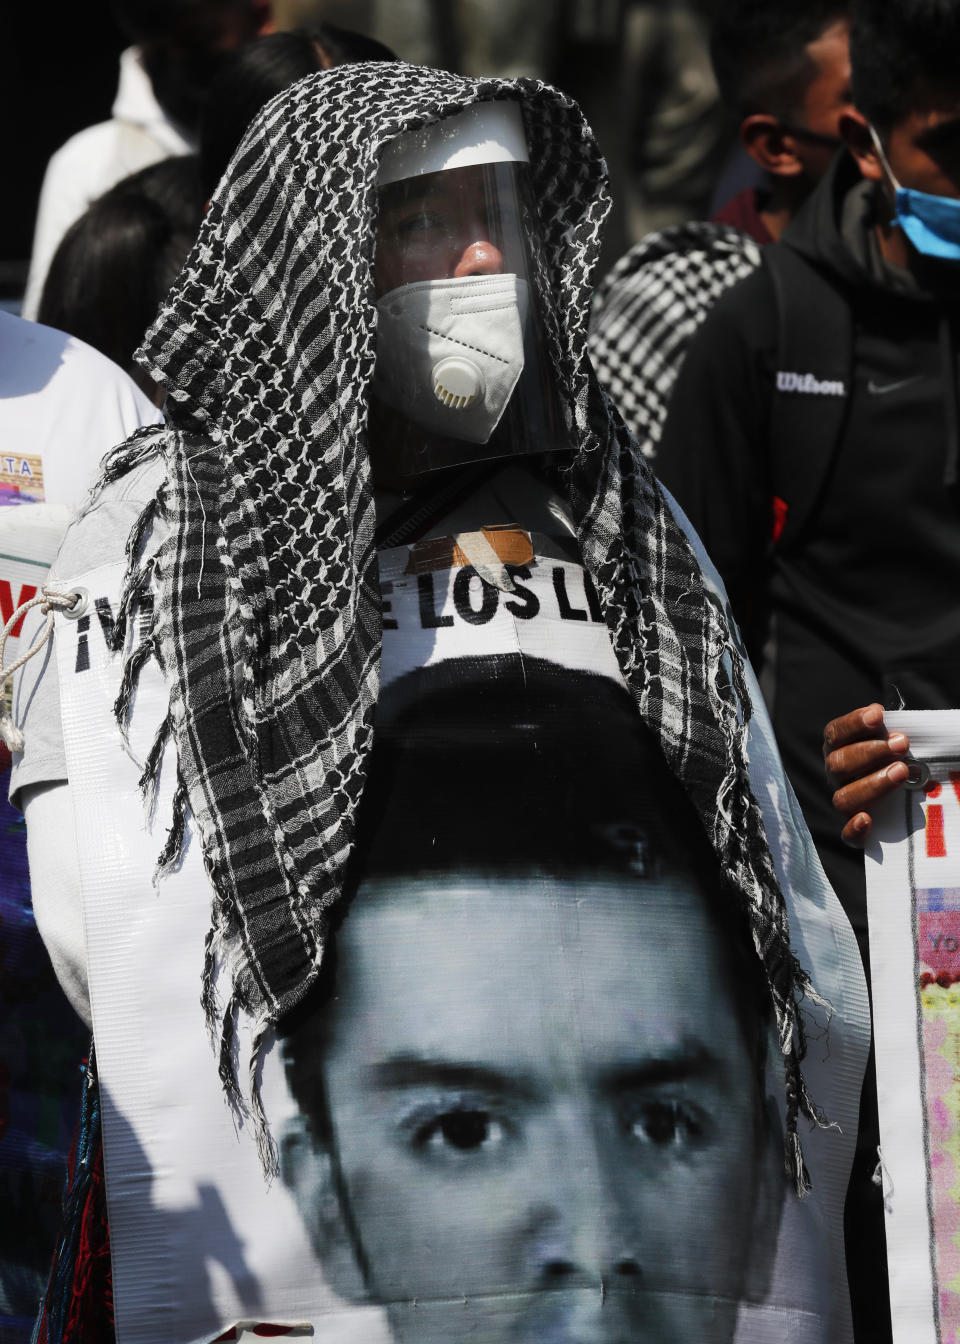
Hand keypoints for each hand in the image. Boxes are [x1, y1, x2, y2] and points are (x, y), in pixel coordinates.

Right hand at [823, 703, 910, 846]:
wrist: (911, 790)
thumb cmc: (901, 757)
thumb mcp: (894, 737)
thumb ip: (890, 727)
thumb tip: (887, 714)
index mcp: (839, 748)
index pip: (836, 734)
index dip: (854, 724)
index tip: (878, 714)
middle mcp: (836, 775)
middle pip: (838, 764)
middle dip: (870, 752)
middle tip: (901, 745)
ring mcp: (846, 802)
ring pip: (843, 798)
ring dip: (872, 783)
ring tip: (902, 772)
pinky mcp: (857, 831)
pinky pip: (847, 836)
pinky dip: (854, 829)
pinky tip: (867, 820)